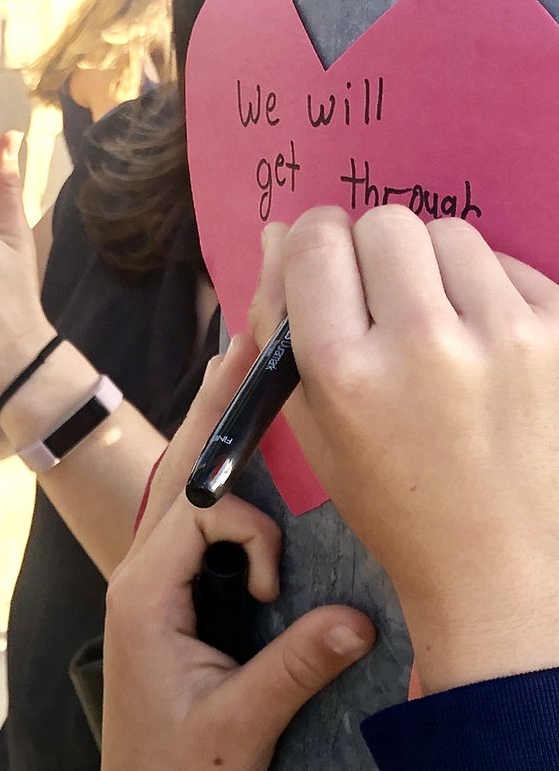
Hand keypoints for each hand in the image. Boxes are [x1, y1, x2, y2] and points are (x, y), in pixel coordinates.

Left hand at [102, 338, 373, 769]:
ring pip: (179, 490)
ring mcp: (149, 579)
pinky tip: (225, 454)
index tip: (270, 590)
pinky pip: (188, 521)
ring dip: (208, 436)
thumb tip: (358, 620)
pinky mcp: (165, 593)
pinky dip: (212, 480)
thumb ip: (294, 668)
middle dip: (210, 412)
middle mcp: (140, 572)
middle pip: (177, 474)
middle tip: (239, 350)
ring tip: (232, 378)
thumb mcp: (237, 723)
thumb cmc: (173, 767)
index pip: (200, 515)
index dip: (248, 534)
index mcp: (145, 594)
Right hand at [248, 205, 558, 693]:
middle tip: (380, 299)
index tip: (324, 262)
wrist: (502, 566)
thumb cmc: (391, 499)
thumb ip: (279, 323)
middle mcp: (421, 341)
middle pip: (385, 222)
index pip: (316, 240)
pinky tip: (483, 347)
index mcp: (342, 368)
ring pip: (450, 235)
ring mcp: (504, 335)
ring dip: (434, 267)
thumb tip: (279, 231)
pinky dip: (488, 291)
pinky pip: (509, 265)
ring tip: (438, 327)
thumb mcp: (311, 422)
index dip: (314, 241)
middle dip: (373, 250)